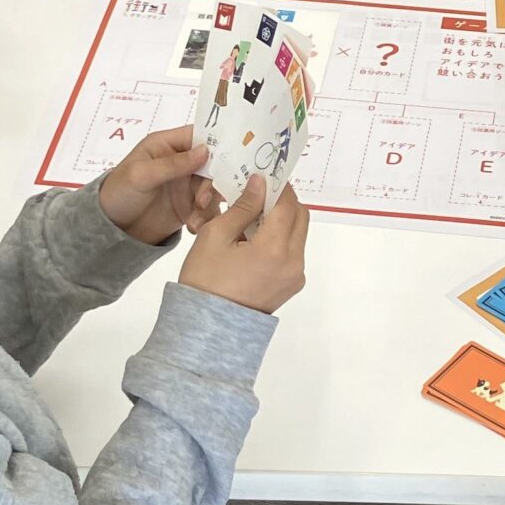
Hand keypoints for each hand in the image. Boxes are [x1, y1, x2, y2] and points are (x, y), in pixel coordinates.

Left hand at [96, 127, 215, 245]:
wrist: (110, 229)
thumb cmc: (118, 193)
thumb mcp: (141, 175)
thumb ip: (173, 164)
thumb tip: (205, 150)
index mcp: (168, 144)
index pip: (200, 135)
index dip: (216, 143)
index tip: (229, 158)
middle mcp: (181, 161)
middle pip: (213, 163)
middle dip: (213, 181)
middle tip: (203, 200)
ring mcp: (187, 183)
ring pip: (214, 186)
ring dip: (210, 202)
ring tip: (195, 218)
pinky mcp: (190, 205)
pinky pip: (208, 207)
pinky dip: (205, 217)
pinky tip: (194, 226)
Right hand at [178, 177, 310, 312]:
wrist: (206, 329)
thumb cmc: (205, 280)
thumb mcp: (216, 236)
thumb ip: (242, 207)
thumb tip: (259, 183)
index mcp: (274, 249)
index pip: (286, 204)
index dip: (277, 186)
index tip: (264, 175)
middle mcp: (293, 262)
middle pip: (299, 217)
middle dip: (282, 201)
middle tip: (258, 194)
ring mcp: (295, 276)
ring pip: (298, 234)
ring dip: (282, 219)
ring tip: (252, 217)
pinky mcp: (291, 285)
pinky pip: (293, 252)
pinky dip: (280, 239)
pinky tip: (255, 239)